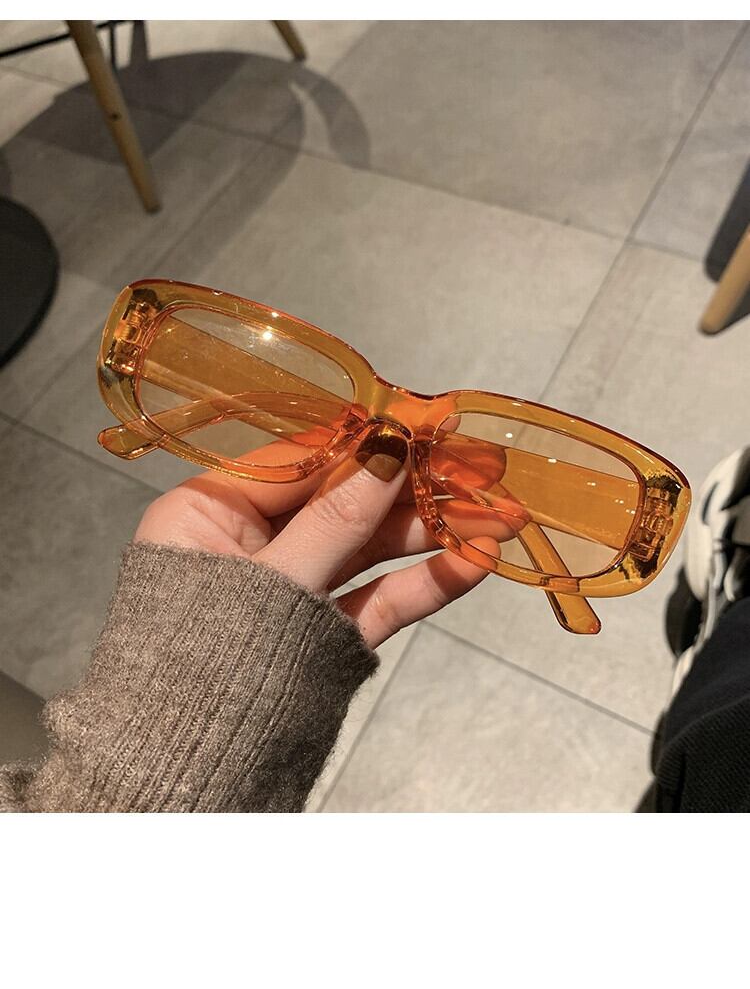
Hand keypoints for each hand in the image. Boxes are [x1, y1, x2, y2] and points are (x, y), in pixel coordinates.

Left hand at [134, 428, 501, 649]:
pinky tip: (472, 563)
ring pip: (367, 550)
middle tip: (479, 469)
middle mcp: (248, 544)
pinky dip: (420, 584)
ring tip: (498, 516)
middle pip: (343, 501)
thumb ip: (335, 518)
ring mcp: (289, 589)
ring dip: (433, 534)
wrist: (185, 781)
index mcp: (208, 513)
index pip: (300, 459)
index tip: (425, 421)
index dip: (366, 439)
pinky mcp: (319, 633)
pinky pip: (372, 599)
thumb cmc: (199, 672)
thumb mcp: (273, 583)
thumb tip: (387, 447)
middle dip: (415, 489)